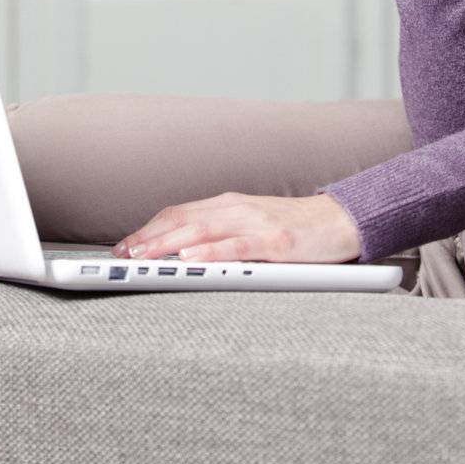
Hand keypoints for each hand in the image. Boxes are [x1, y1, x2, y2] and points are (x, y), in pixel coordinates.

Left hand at [111, 191, 361, 263]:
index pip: (178, 212)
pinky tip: (191, 257)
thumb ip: (223, 233)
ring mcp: (257, 223)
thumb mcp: (253, 226)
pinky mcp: (277, 241)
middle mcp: (238, 209)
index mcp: (230, 205)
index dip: (148, 229)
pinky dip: (211, 251)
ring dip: (167, 243)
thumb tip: (183, 251)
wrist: (343, 221)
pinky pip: (238, 246)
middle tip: (121, 255)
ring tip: (143, 256)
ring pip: (202, 230)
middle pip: (182, 219)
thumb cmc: (297, 229)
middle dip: (148, 237)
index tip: (123, 246)